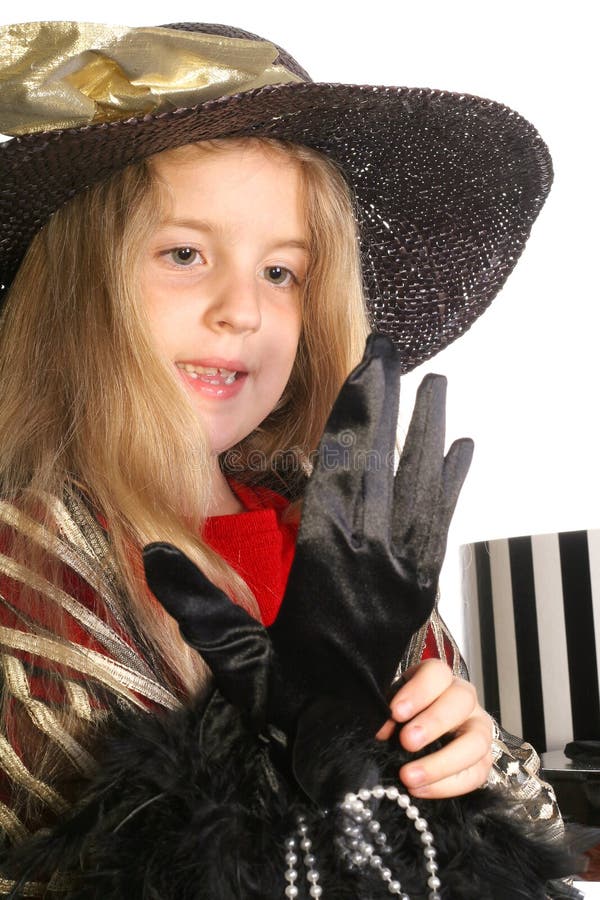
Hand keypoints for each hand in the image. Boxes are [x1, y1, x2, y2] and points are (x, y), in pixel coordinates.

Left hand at [375, 658, 493, 798]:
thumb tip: (382, 731)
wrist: (425, 734)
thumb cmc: (407, 714)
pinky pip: (475, 775)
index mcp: (440, 678)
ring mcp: (479, 729)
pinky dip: (445, 786)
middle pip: (461, 701)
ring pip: (475, 742)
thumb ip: (388, 714)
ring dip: (441, 762)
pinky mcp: (483, 760)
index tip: (396, 712)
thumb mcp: (395, 705)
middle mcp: (465, 699)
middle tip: (406, 741)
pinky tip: (419, 790)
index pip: (437, 674)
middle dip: (433, 723)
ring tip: (409, 776)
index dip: (418, 692)